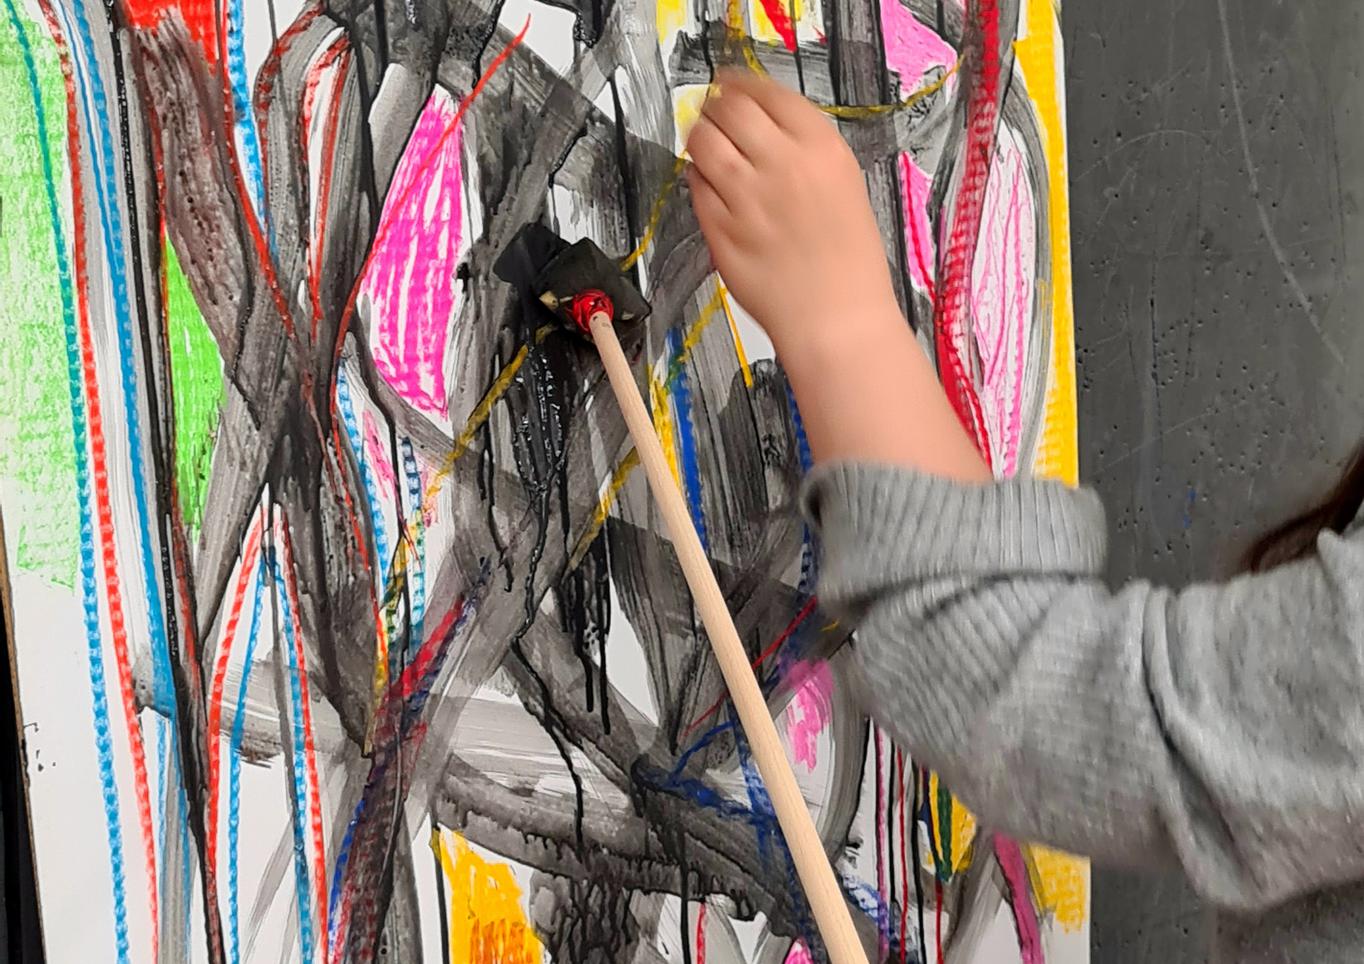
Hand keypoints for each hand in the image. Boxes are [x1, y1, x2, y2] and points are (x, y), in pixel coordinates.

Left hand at [685, 70, 898, 358]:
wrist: (837, 317)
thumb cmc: (848, 258)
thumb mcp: (842, 181)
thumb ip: (801, 147)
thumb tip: (757, 119)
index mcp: (820, 147)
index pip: (767, 92)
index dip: (741, 85)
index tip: (731, 85)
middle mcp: (781, 164)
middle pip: (728, 109)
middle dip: (715, 106)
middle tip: (713, 113)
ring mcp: (746, 197)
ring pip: (703, 143)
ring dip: (699, 137)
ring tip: (705, 145)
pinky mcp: (719, 229)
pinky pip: (695, 188)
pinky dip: (698, 180)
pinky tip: (712, 187)